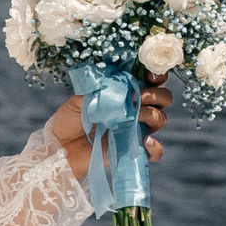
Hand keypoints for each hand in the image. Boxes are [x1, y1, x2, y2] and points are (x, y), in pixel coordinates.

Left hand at [51, 80, 171, 181]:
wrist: (62, 146)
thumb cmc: (70, 118)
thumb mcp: (80, 97)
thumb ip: (98, 87)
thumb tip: (116, 81)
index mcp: (126, 92)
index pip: (151, 80)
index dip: (156, 75)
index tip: (149, 75)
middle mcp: (136, 109)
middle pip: (163, 98)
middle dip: (156, 95)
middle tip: (139, 97)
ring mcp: (136, 129)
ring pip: (160, 119)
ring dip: (152, 115)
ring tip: (134, 116)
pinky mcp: (133, 149)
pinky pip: (154, 151)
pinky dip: (154, 147)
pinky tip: (144, 141)